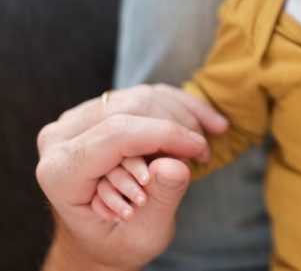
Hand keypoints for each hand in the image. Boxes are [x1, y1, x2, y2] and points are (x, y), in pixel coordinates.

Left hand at [36, 84, 227, 270]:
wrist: (99, 237)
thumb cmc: (117, 239)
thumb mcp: (142, 236)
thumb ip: (160, 200)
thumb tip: (175, 165)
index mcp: (60, 171)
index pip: (117, 134)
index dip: (164, 134)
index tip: (199, 149)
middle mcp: (61, 137)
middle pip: (131, 108)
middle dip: (176, 127)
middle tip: (201, 155)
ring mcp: (78, 119)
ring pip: (142, 97)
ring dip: (183, 116)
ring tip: (201, 148)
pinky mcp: (100, 109)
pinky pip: (146, 95)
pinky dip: (181, 107)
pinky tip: (206, 123)